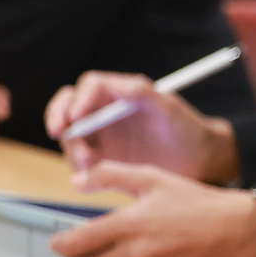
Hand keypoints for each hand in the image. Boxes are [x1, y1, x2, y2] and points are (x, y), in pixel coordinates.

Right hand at [45, 71, 235, 179]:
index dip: (78, 98)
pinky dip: (78, 165)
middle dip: (59, 116)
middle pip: (67, 106)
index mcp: (120, 92)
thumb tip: (117, 84)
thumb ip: (142, 93)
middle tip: (60, 132)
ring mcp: (99, 135)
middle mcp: (104, 111)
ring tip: (89, 160)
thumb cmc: (186, 128)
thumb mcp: (169, 108)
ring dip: (71, 146)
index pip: (89, 86)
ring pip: (70, 135)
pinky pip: (78, 160)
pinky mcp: (99, 159)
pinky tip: (92, 171)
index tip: (78, 114)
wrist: (196, 162)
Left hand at [48, 162, 255, 256]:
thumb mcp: (154, 177)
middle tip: (79, 251)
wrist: (235, 230)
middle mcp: (133, 254)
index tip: (59, 240)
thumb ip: (111, 175)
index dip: (59, 243)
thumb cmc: (195, 201)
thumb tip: (77, 180)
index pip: (75, 243)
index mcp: (128, 224)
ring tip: (110, 255)